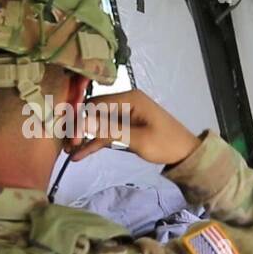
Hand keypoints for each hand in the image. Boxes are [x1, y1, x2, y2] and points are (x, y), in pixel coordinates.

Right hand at [66, 89, 200, 165]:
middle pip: (93, 112)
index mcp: (129, 98)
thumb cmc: (165, 144)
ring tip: (69, 152)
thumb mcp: (138, 139)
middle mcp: (124, 102)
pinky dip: (94, 142)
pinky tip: (80, 155)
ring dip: (84, 137)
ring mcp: (124, 114)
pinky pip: (105, 132)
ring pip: (97, 123)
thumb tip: (81, 122)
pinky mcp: (125, 126)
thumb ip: (109, 130)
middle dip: (78, 128)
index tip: (72, 139)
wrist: (185, 154)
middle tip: (67, 147)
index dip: (80, 120)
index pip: (96, 105)